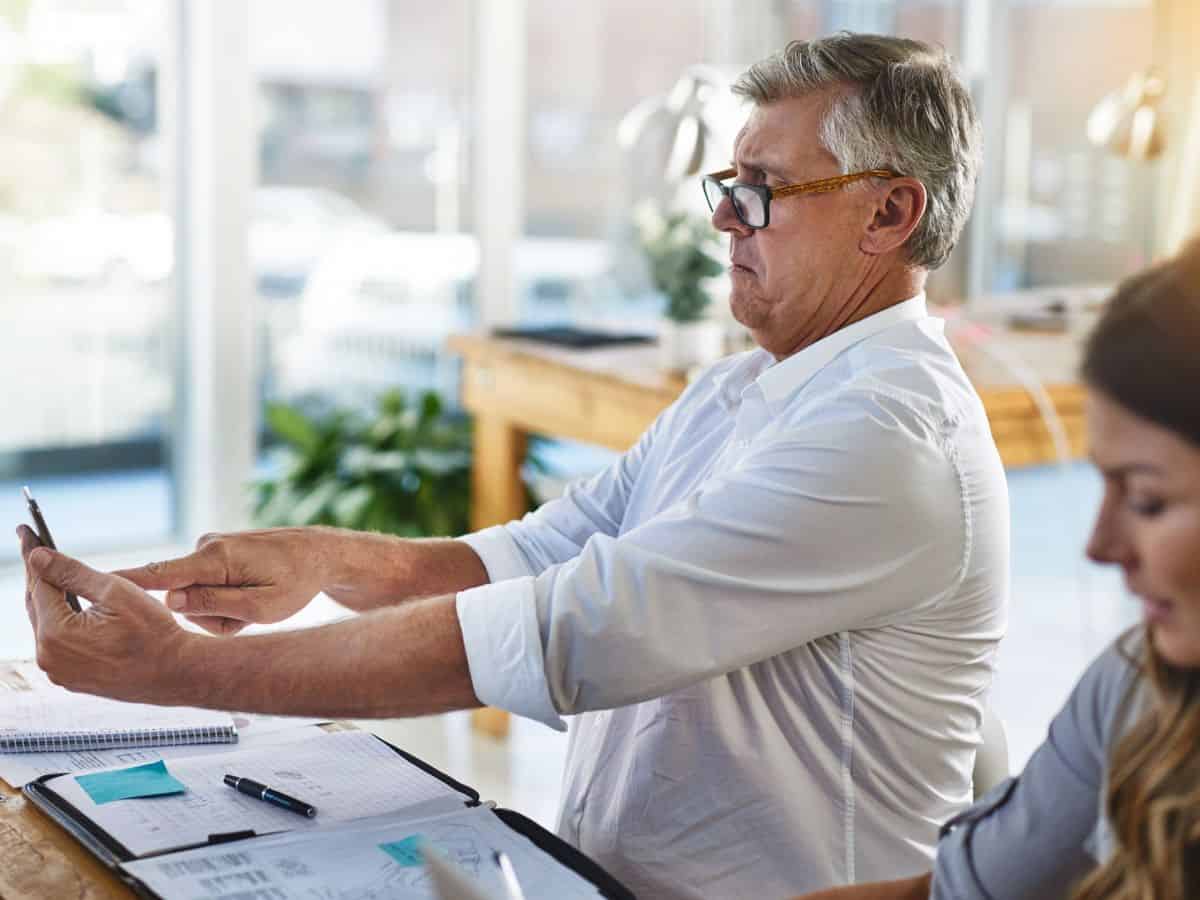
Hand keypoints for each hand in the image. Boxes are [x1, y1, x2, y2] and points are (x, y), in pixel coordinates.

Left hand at [18, 525, 194, 703]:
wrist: (174, 671)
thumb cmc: (153, 631)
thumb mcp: (116, 591)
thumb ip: (72, 572)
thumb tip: (37, 556)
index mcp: (56, 633)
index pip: (38, 583)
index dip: (33, 555)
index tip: (25, 531)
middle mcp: (48, 656)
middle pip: (36, 604)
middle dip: (37, 575)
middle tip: (34, 547)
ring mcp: (58, 671)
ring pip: (45, 624)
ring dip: (48, 598)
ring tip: (51, 574)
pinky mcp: (69, 677)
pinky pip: (56, 642)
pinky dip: (59, 621)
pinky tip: (67, 605)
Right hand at [112, 528, 328, 635]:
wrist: (321, 554)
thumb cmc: (298, 582)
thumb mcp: (261, 607)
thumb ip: (214, 605)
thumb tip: (170, 601)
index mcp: (215, 558)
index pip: (159, 573)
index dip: (125, 583)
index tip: (92, 584)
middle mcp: (207, 547)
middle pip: (183, 596)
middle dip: (211, 614)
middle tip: (249, 614)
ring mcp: (210, 549)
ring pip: (197, 595)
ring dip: (222, 609)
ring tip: (256, 602)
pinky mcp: (215, 554)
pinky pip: (208, 586)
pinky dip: (227, 599)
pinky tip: (252, 595)